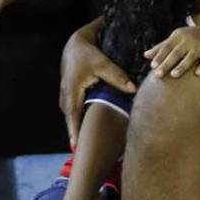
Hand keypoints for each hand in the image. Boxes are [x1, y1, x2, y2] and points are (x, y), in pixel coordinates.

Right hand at [60, 20, 134, 146]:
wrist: (74, 46)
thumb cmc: (87, 55)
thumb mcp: (103, 64)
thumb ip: (118, 77)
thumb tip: (133, 89)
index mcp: (72, 93)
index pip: (73, 119)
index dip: (76, 134)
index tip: (78, 149)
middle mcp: (66, 99)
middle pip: (73, 122)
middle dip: (80, 136)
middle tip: (89, 153)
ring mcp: (67, 99)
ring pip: (75, 119)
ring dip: (82, 129)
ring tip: (90, 145)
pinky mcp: (71, 98)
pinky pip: (76, 113)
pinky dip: (83, 121)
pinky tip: (91, 130)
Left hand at [144, 26, 199, 78]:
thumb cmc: (187, 40)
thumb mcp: (175, 40)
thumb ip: (161, 47)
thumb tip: (145, 55)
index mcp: (178, 36)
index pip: (167, 47)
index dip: (160, 56)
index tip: (152, 66)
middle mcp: (189, 40)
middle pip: (176, 52)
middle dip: (167, 63)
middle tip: (158, 74)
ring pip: (190, 57)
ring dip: (182, 65)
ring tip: (174, 75)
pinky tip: (197, 74)